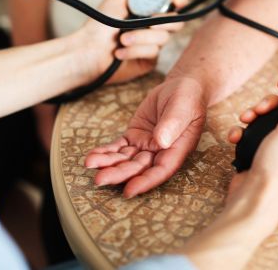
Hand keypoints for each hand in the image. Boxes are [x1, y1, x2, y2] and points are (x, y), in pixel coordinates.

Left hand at [70, 0, 187, 84]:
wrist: (89, 52)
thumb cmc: (98, 27)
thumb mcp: (114, 0)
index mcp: (148, 10)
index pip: (174, 3)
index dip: (180, 0)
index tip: (177, 1)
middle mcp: (154, 27)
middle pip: (176, 22)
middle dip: (163, 22)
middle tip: (148, 22)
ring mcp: (153, 44)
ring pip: (162, 38)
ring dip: (140, 37)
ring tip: (121, 39)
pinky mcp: (149, 61)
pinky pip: (153, 53)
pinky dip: (135, 50)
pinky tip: (120, 52)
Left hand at [84, 77, 206, 197]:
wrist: (180, 87)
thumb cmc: (187, 97)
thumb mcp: (183, 106)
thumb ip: (172, 123)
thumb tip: (160, 142)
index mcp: (177, 149)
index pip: (161, 170)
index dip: (145, 182)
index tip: (129, 190)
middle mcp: (160, 152)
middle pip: (138, 168)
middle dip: (119, 174)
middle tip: (99, 179)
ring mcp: (145, 145)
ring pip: (125, 159)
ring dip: (108, 163)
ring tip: (90, 164)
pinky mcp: (134, 136)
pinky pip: (118, 146)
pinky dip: (105, 151)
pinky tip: (92, 156)